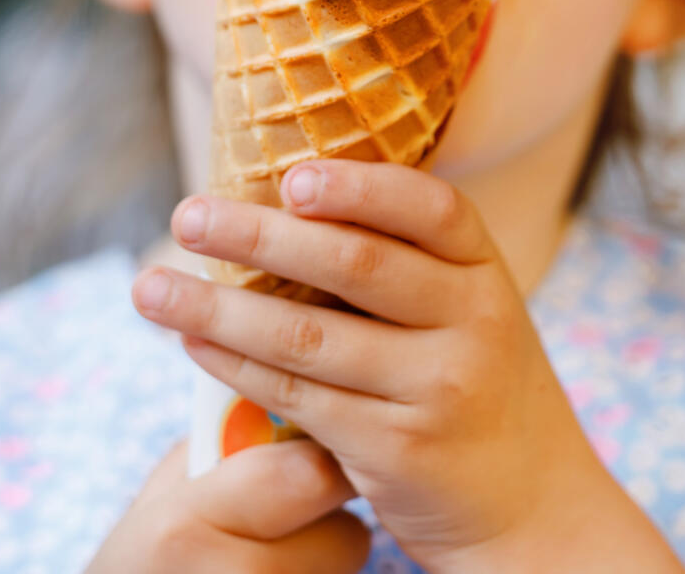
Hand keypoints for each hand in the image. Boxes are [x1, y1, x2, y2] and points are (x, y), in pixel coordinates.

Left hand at [129, 161, 673, 571]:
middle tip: (187, 215)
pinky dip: (235, 364)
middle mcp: (472, 322)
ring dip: (218, 306)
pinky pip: (297, 394)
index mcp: (486, 274)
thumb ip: (407, 270)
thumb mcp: (471, 316)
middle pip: (356, 262)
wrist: (533, 509)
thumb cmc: (476, 392)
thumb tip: (281, 207)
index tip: (289, 175)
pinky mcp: (397, 446)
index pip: (431, 208)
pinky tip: (193, 342)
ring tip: (151, 287)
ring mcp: (437, 387)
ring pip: (308, 334)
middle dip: (259, 235)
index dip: (359, 186)